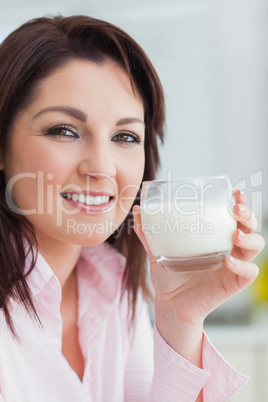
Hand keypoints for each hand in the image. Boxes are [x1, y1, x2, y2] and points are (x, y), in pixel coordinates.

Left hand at [133, 189, 264, 325]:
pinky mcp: (234, 284)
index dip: (240, 203)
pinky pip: (248, 273)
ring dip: (248, 238)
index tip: (234, 193)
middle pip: (250, 227)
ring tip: (233, 234)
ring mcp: (233, 266)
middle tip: (235, 210)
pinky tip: (227, 262)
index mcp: (215, 237)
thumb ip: (149, 233)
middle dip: (248, 215)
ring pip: (256, 246)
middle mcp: (228, 248)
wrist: (170, 303)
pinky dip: (242, 266)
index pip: (234, 216)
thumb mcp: (158, 252)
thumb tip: (138, 211)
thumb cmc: (169, 275)